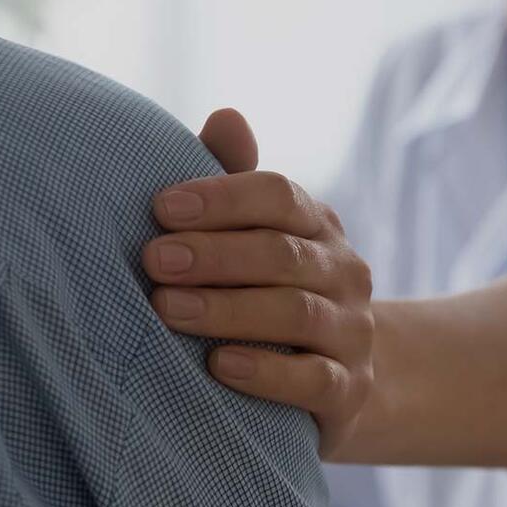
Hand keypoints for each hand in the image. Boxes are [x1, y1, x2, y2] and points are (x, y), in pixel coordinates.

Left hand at [143, 108, 374, 457]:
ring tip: (167, 308)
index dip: (221, 197)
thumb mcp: (257, 237)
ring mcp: (352, 332)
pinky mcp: (349, 391)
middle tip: (154, 260)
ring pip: (296, 313)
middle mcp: (344, 272)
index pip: (278, 196)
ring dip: (227, 309)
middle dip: (214, 255)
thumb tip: (226, 116)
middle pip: (282, 253)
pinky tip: (218, 365)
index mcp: (318, 225)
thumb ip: (235, 184)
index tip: (161, 207)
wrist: (340, 379)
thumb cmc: (272, 294)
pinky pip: (314, 379)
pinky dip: (266, 372)